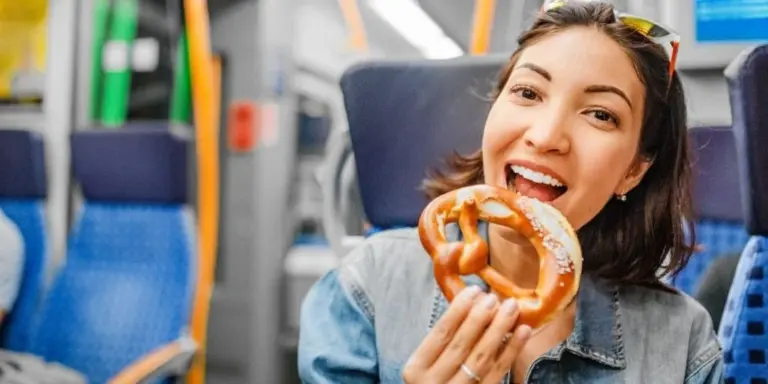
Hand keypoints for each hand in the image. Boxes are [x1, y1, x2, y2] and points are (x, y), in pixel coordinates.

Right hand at [402, 285, 531, 382]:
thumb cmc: (435, 380)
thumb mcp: (428, 363)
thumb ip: (444, 341)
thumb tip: (474, 302)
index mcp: (415, 369)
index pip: (440, 333)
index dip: (458, 310)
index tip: (473, 291)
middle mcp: (433, 383)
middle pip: (461, 344)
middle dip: (480, 318)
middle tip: (494, 298)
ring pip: (481, 358)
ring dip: (499, 330)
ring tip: (511, 309)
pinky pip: (498, 372)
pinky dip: (512, 350)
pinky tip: (523, 332)